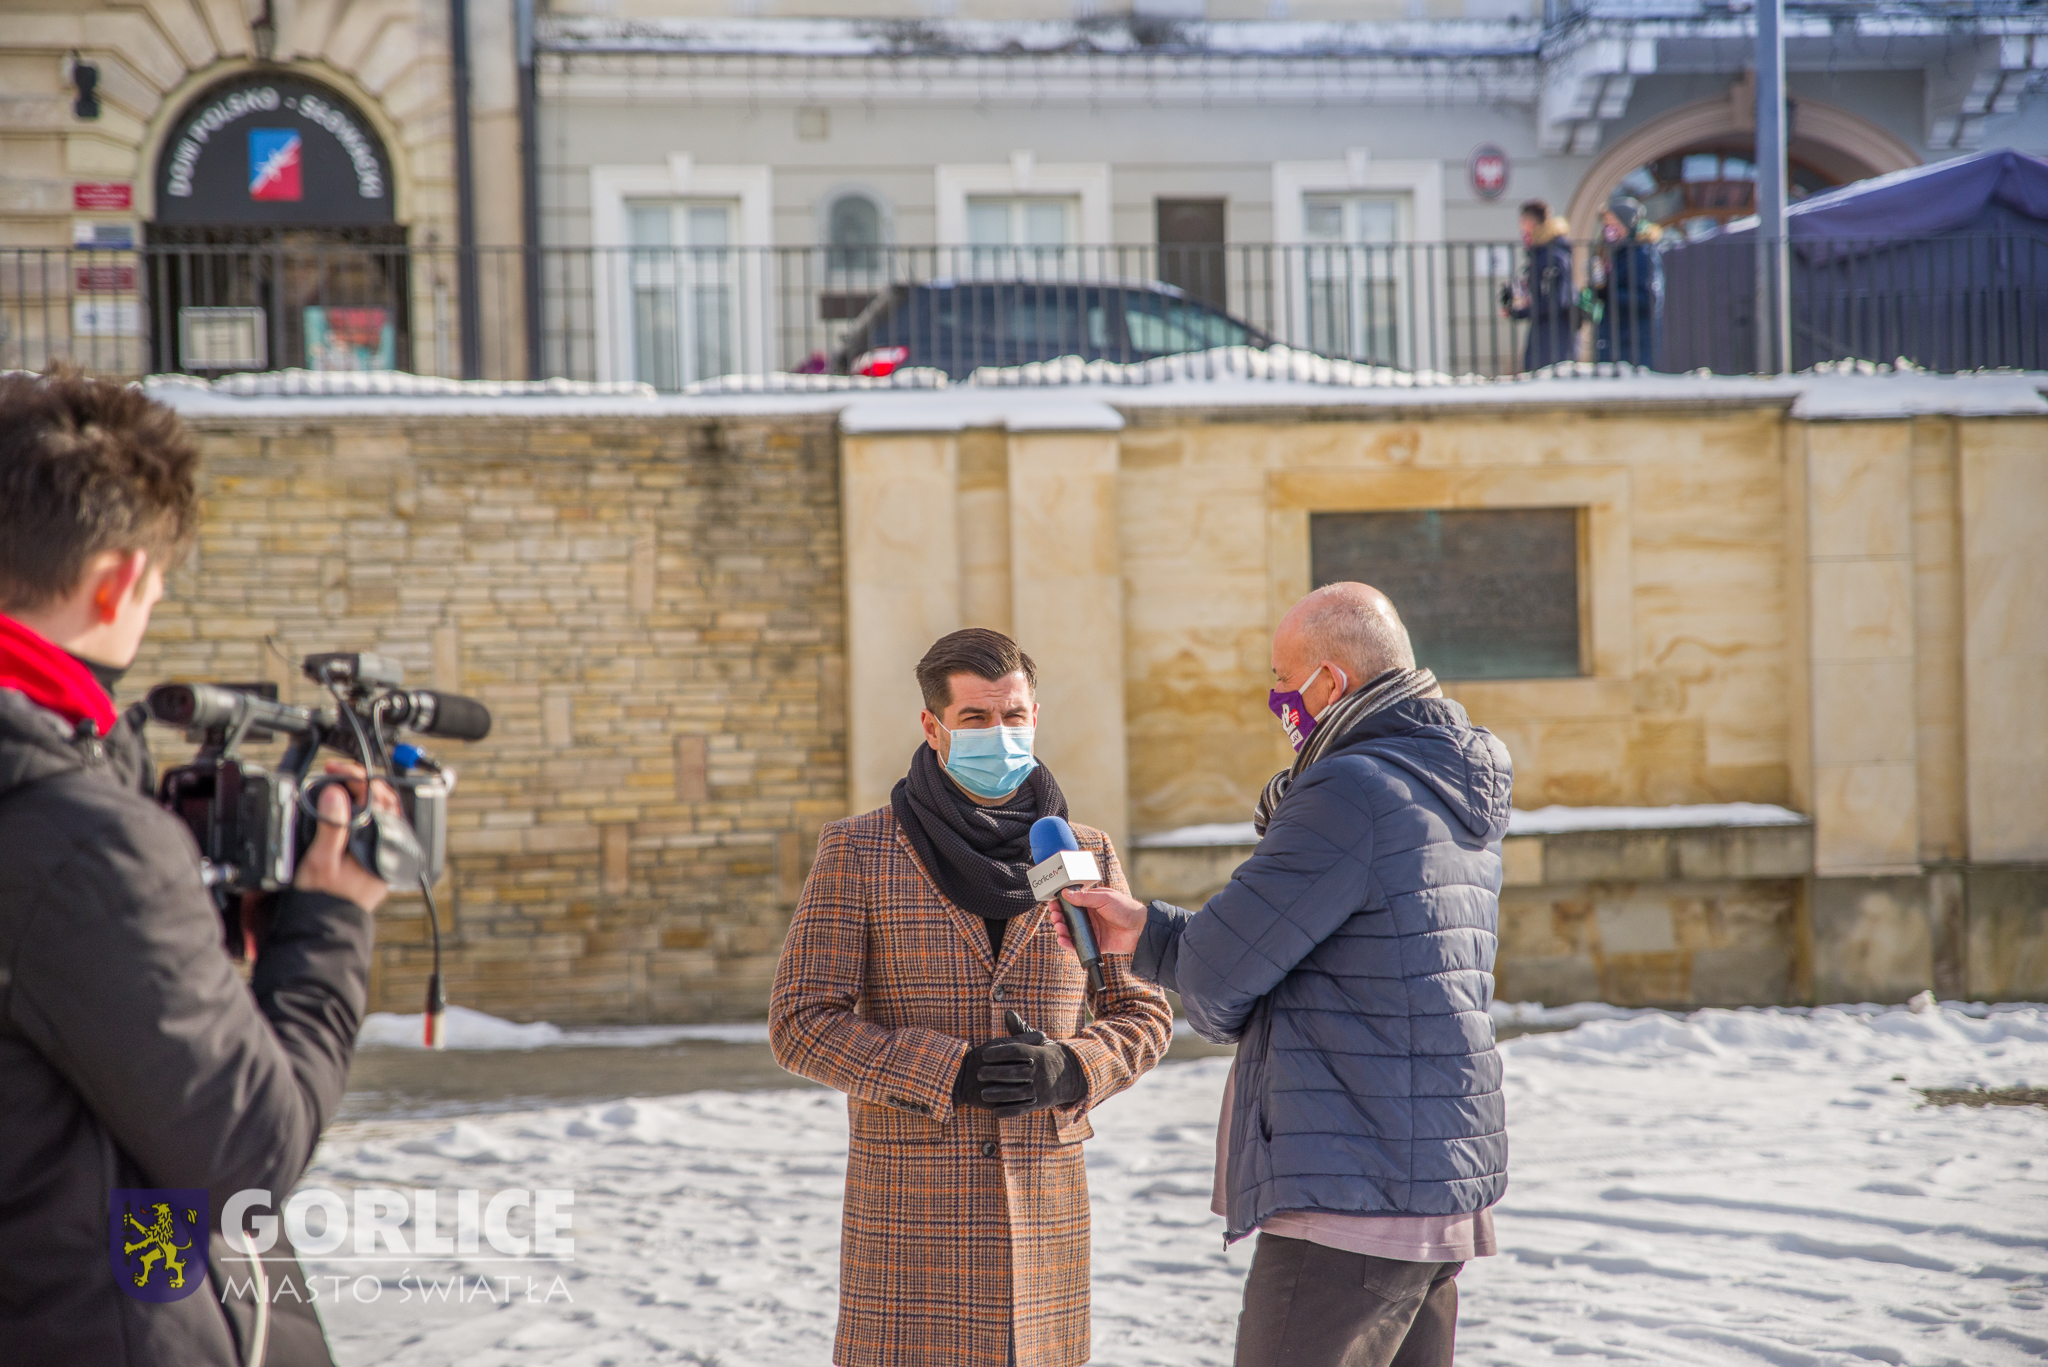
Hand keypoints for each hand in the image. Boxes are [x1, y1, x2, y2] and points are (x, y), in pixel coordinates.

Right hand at [294, 760, 399, 912]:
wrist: (325, 927)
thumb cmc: (324, 899)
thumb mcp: (321, 860)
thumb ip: (332, 826)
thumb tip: (337, 794)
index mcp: (381, 843)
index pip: (378, 796)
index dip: (356, 776)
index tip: (335, 769)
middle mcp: (390, 846)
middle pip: (386, 800)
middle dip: (363, 780)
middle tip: (337, 773)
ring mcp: (385, 851)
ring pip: (384, 812)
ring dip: (365, 795)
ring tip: (341, 785)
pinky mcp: (376, 856)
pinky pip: (377, 825)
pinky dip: (364, 811)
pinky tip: (348, 808)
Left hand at [953, 1010, 1084, 1118]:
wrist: (1074, 1076)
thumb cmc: (1050, 1056)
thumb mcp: (1040, 1042)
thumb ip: (1021, 1030)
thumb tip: (1008, 1013)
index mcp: (1039, 1054)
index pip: (1017, 1052)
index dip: (1000, 1053)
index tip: (985, 1054)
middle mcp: (1041, 1072)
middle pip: (1015, 1072)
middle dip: (995, 1073)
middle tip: (979, 1073)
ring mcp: (1041, 1089)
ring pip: (1017, 1093)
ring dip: (999, 1094)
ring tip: (984, 1093)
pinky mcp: (1040, 1103)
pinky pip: (1023, 1108)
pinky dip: (1009, 1111)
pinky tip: (995, 1111)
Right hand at [1054, 885, 1144, 956]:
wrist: (1140, 929)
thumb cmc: (1126, 909)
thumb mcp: (1104, 898)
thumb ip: (1084, 897)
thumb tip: (1066, 893)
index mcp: (1091, 903)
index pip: (1071, 902)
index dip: (1060, 903)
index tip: (1053, 904)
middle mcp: (1089, 917)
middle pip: (1068, 918)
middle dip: (1058, 917)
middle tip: (1055, 916)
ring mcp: (1091, 930)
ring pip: (1070, 931)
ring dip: (1061, 929)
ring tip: (1059, 927)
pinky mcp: (1094, 943)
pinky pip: (1078, 945)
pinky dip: (1068, 944)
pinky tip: (1062, 940)